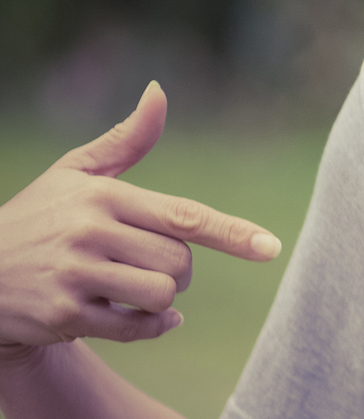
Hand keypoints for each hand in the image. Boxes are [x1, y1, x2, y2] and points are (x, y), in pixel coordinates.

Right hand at [0, 83, 281, 360]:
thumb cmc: (38, 218)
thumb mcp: (75, 174)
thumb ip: (126, 141)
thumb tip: (159, 91)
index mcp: (102, 196)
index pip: (183, 216)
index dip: (232, 233)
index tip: (270, 248)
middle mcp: (89, 233)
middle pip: (180, 261)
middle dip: (179, 269)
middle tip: (147, 265)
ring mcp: (75, 275)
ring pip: (162, 293)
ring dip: (161, 298)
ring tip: (131, 287)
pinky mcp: (63, 314)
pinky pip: (136, 328)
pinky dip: (152, 327)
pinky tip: (147, 318)